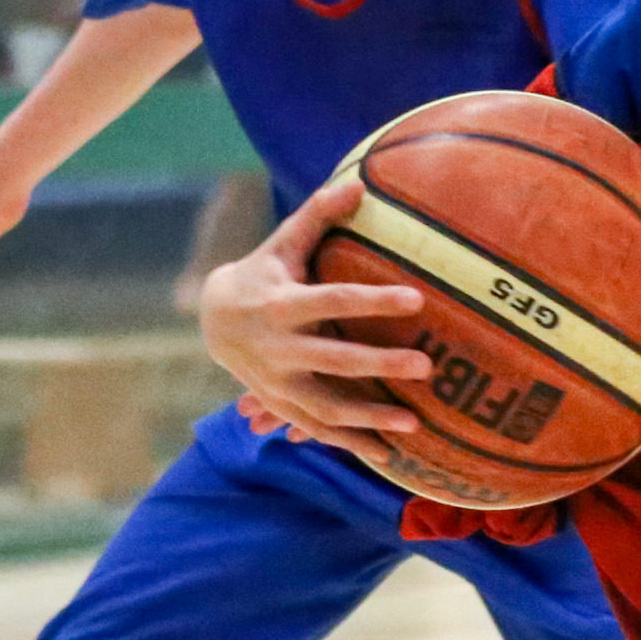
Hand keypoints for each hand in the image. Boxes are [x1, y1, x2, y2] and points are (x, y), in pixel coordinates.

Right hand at [197, 177, 438, 467]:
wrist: (213, 318)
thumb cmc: (264, 272)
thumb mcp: (284, 243)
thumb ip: (319, 216)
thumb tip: (360, 186)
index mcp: (282, 304)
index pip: (335, 300)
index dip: (374, 301)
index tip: (417, 300)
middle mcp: (278, 348)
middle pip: (334, 360)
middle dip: (379, 366)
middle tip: (427, 367)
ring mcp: (277, 383)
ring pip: (326, 406)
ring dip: (369, 418)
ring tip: (415, 425)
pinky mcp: (281, 404)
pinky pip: (317, 428)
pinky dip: (350, 442)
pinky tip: (388, 453)